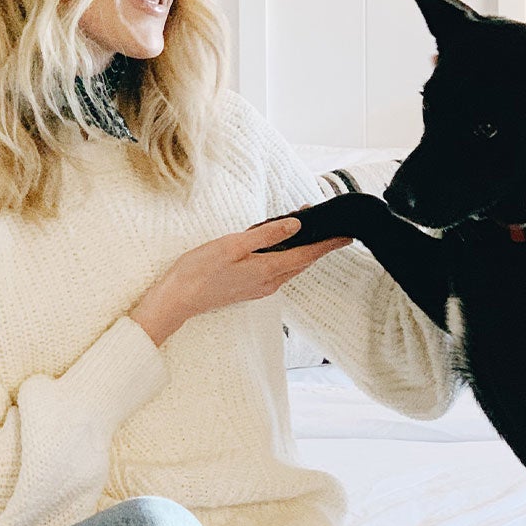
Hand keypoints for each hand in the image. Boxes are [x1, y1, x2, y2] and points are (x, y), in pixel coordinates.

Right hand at [129, 211, 350, 345]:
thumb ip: (266, 235)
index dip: (328, 244)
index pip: (307, 255)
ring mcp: (260, 288)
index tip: (347, 235)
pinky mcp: (250, 288)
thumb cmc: (200, 270)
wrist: (178, 300)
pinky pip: (278, 271)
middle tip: (334, 230)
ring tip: (312, 234)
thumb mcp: (232, 244)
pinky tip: (283, 247)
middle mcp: (270, 282)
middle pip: (303, 262)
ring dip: (303, 252)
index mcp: (268, 270)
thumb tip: (296, 225)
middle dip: (320, 247)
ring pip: (291, 267)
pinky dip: (287, 258)